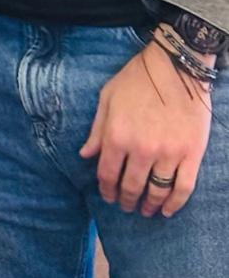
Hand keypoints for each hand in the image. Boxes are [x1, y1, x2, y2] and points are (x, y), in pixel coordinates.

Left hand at [80, 40, 212, 217]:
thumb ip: (96, 130)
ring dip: (150, 205)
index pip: (107, 173)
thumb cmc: (136, 80)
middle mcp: (142, 149)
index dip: (106, 189)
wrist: (175, 68)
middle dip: (126, 199)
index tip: (107, 196)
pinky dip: (175, 203)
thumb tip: (85, 155)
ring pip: (157, 191)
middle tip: (125, 206)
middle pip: (131, 186)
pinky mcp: (192, 154)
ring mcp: (169, 153)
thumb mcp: (107, 99)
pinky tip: (168, 210)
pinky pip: (184, 187)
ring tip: (145, 210)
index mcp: (117, 135)